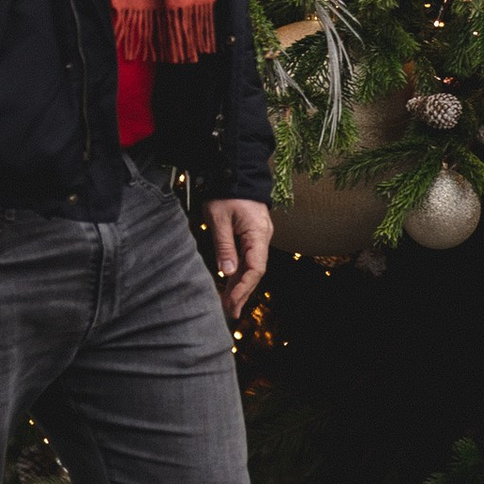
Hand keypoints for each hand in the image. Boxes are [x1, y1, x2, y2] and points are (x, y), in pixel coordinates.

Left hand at [206, 200, 273, 318]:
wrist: (237, 170)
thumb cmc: (227, 192)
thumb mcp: (220, 218)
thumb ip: (224, 246)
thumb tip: (227, 272)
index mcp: (258, 233)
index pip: (255, 267)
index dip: (243, 287)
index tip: (230, 302)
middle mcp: (263, 237)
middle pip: (256, 271)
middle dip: (243, 293)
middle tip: (230, 313)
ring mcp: (259, 236)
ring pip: (253, 266)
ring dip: (242, 286)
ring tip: (230, 305)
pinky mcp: (252, 235)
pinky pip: (249, 258)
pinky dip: (240, 274)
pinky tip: (231, 285)